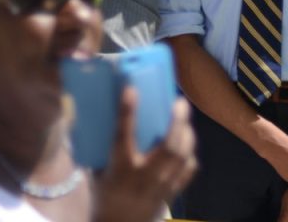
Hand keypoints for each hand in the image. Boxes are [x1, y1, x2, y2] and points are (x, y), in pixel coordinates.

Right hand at [94, 90, 196, 221]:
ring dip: (187, 135)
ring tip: (185, 120)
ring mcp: (161, 185)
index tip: (131, 88)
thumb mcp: (96, 173)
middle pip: (168, 145)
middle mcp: (144, 176)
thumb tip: (99, 117)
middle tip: (180, 102)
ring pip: (183, 156)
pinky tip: (187, 146)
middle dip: (177, 121)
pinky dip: (190, 155)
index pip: (123, 135)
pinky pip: (189, 170)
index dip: (127, 111)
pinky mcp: (172, 192)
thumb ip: (101, 149)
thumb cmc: (104, 198)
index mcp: (120, 169)